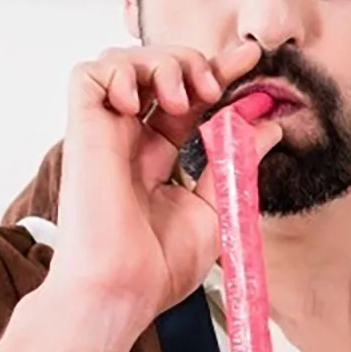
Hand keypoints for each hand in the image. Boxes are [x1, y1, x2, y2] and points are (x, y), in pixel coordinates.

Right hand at [43, 42, 281, 351]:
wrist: (124, 291)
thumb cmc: (159, 267)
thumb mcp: (218, 205)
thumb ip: (238, 160)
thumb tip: (268, 125)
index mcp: (158, 158)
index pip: (189, 99)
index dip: (217, 72)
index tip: (251, 60)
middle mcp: (130, 140)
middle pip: (158, 71)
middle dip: (193, 60)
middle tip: (217, 84)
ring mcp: (105, 134)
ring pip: (122, 61)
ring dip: (161, 62)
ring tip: (185, 96)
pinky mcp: (82, 131)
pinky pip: (87, 74)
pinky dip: (119, 69)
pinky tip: (142, 98)